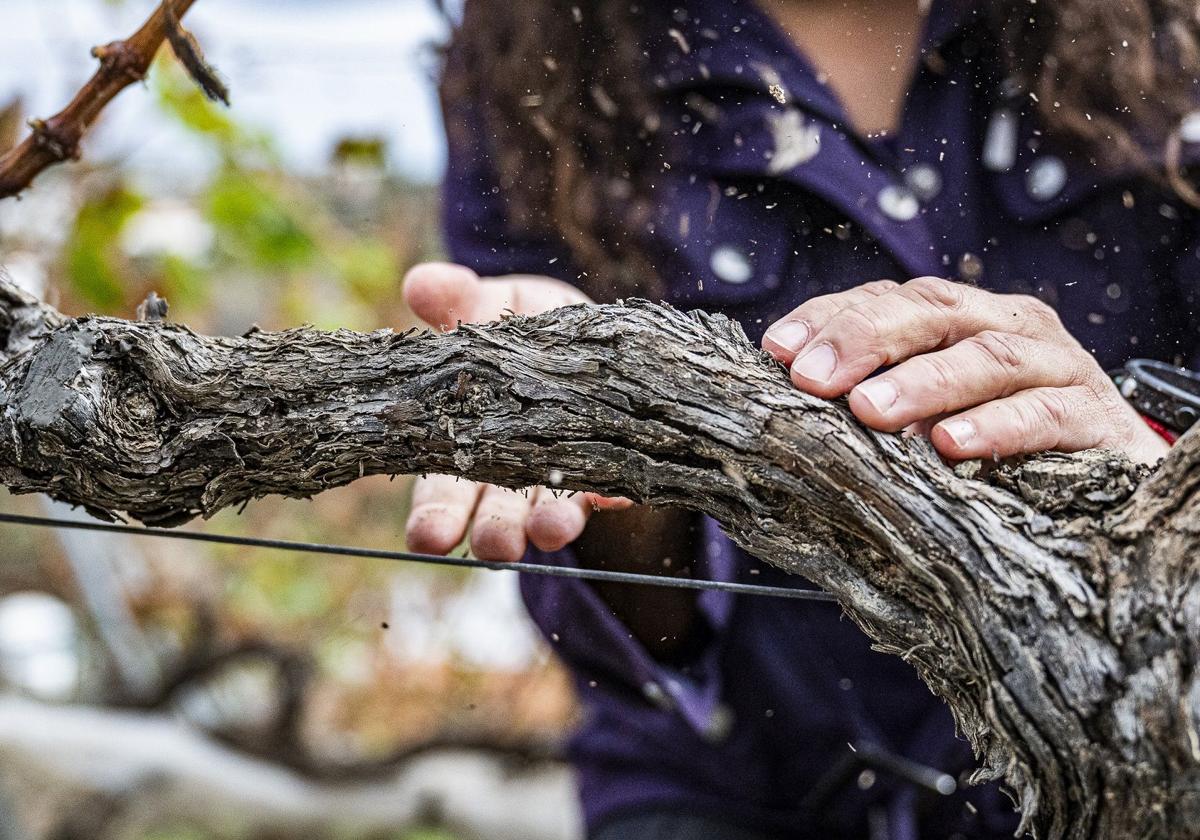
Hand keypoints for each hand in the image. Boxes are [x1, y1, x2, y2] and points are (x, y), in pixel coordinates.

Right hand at [402, 262, 631, 560]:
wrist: (585, 331)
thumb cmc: (518, 325)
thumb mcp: (488, 304)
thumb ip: (454, 300)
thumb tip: (420, 281)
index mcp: (466, 441)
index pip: (441, 490)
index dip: (433, 516)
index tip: (427, 537)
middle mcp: (513, 470)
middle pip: (496, 513)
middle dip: (492, 532)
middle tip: (492, 548)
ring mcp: (565, 470)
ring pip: (552, 509)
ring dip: (550, 522)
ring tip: (549, 531)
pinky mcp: (615, 462)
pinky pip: (616, 483)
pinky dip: (615, 490)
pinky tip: (614, 494)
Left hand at [761, 276, 1169, 464]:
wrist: (1115, 474)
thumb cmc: (1002, 443)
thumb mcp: (931, 414)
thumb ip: (878, 403)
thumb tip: (793, 414)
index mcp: (962, 317)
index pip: (888, 299)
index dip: (829, 318)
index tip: (777, 349)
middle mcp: (1009, 325)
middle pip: (933, 310)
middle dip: (865, 339)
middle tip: (813, 378)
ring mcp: (1059, 364)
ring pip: (987, 357)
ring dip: (924, 382)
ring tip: (870, 410)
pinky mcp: (1096, 415)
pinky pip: (1045, 413)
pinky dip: (996, 427)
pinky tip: (953, 445)